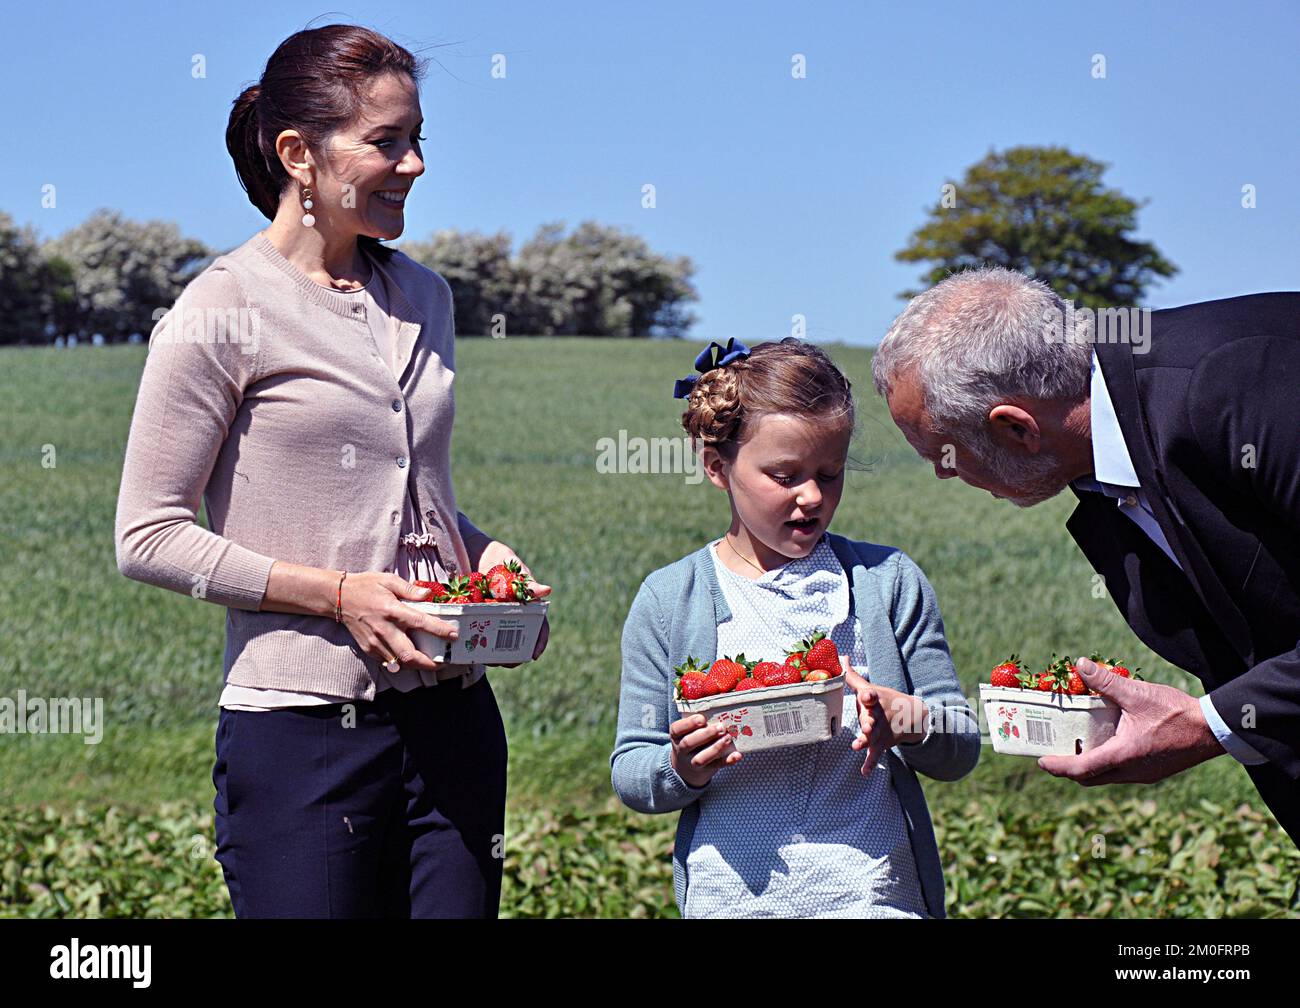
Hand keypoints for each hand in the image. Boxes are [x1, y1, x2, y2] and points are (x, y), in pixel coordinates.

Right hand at [339, 571, 459, 672]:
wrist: (338, 597)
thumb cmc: (366, 586)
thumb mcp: (388, 580)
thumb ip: (410, 589)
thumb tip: (428, 595)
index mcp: (391, 610)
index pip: (420, 623)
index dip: (439, 630)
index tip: (453, 635)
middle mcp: (383, 629)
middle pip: (409, 654)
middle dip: (429, 663)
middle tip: (444, 662)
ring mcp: (374, 642)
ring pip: (399, 662)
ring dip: (417, 665)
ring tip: (431, 662)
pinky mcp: (368, 648)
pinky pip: (388, 662)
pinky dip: (402, 663)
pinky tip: (412, 658)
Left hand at [477, 542, 550, 666]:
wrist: (477, 555)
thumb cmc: (502, 561)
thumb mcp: (514, 569)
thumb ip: (527, 582)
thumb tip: (546, 590)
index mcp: (527, 607)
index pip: (539, 627)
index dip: (539, 642)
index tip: (534, 654)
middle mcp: (512, 617)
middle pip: (518, 640)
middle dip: (514, 655)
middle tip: (508, 662)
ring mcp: (494, 620)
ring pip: (497, 642)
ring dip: (494, 653)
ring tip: (487, 659)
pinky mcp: (477, 620)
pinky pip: (478, 635)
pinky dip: (475, 643)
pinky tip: (470, 649)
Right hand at [670, 714, 741, 787]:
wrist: (685, 767)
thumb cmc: (691, 739)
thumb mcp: (686, 730)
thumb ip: (695, 719)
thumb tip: (715, 700)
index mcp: (676, 736)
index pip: (676, 729)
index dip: (688, 724)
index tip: (702, 718)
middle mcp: (681, 750)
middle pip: (689, 743)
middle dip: (706, 734)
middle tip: (721, 727)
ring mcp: (692, 762)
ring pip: (701, 758)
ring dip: (716, 748)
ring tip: (728, 738)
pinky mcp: (705, 770)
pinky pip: (716, 766)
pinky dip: (727, 761)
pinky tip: (737, 755)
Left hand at [844, 658, 927, 776]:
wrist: (912, 717)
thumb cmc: (885, 700)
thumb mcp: (871, 688)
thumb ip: (853, 677)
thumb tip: (841, 657)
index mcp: (875, 700)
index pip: (871, 696)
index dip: (867, 695)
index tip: (865, 695)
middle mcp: (877, 716)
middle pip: (872, 719)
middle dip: (868, 722)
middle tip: (867, 726)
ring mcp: (880, 731)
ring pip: (872, 737)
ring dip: (865, 741)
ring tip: (857, 745)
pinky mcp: (881, 743)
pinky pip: (874, 754)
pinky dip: (869, 763)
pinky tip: (864, 772)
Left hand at [1037, 656, 1224, 784]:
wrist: (1214, 730)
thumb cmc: (1176, 713)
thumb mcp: (1137, 694)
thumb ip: (1105, 682)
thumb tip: (1080, 665)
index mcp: (1123, 756)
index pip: (1081, 770)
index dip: (1058, 767)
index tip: (1041, 761)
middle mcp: (1130, 772)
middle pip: (1090, 778)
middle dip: (1069, 768)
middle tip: (1054, 753)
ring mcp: (1143, 774)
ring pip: (1107, 776)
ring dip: (1089, 766)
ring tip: (1076, 746)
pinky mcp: (1153, 771)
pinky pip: (1122, 772)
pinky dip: (1107, 763)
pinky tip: (1106, 743)